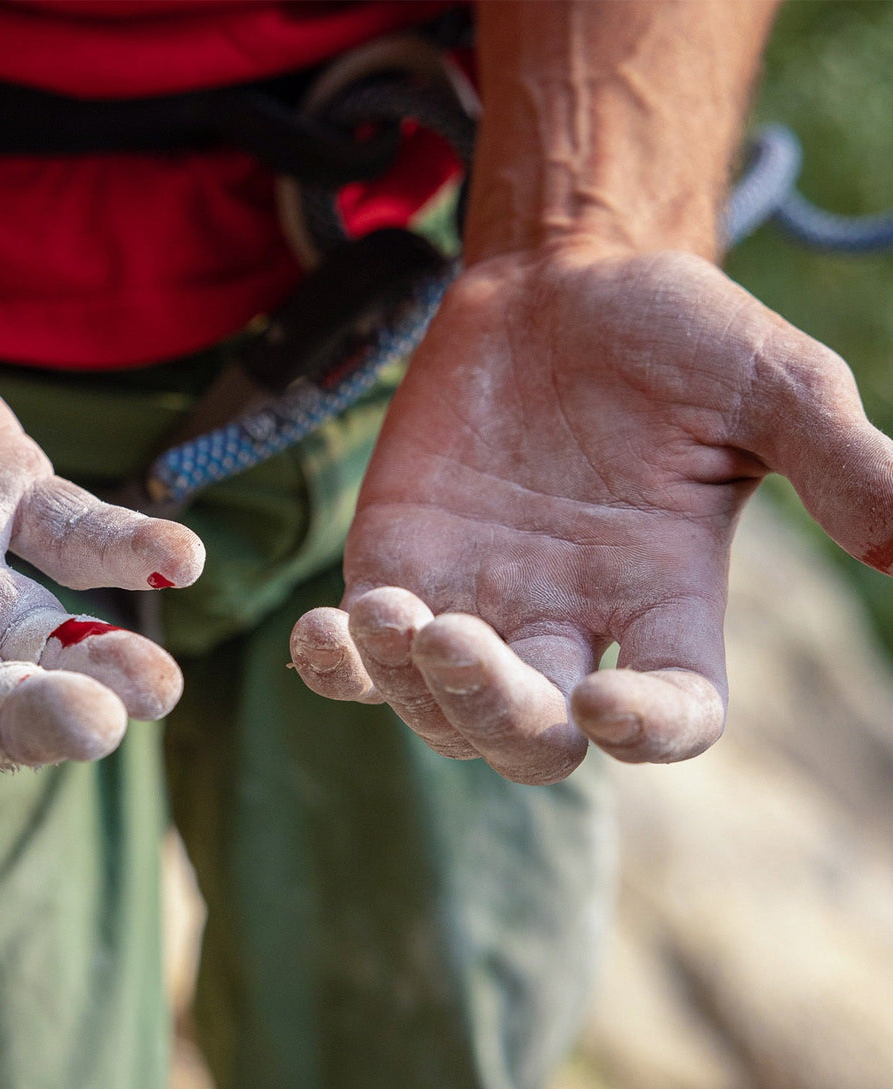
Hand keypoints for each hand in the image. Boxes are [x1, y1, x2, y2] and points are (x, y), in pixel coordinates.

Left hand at [292, 245, 892, 782]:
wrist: (558, 279)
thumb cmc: (674, 330)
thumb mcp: (770, 382)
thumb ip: (837, 459)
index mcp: (668, 601)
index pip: (676, 714)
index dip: (650, 735)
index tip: (610, 708)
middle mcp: (571, 623)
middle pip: (535, 736)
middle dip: (497, 715)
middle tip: (462, 643)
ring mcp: (478, 600)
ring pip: (440, 709)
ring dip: (411, 685)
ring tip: (391, 612)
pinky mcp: (401, 565)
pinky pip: (361, 656)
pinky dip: (337, 663)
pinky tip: (324, 632)